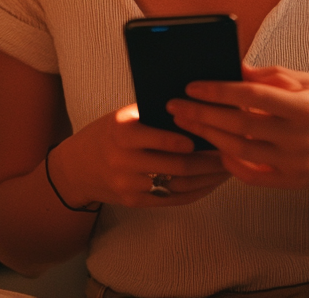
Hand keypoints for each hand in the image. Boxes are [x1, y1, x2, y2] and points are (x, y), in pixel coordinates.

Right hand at [48, 103, 229, 208]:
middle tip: (232, 152)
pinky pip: (172, 200)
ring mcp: (128, 185)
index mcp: (121, 132)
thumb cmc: (109, 134)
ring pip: (177, 185)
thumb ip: (154, 115)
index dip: (184, 139)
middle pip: (174, 165)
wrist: (77, 168)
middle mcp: (122, 161)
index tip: (209, 135)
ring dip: (207, 179)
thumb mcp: (124, 117)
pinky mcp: (134, 202)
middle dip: (208, 161)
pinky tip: (212, 183)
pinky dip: (195, 192)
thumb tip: (198, 107)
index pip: (156, 138)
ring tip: (228, 168)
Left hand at [168, 64, 308, 195]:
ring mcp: (291, 162)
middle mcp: (297, 136)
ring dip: (208, 135)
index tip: (193, 86)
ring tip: (185, 122)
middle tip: (175, 105)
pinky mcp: (286, 182)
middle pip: (240, 125)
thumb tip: (235, 67)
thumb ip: (272, 75)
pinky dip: (228, 162)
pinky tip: (212, 148)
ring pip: (239, 150)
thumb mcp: (308, 84)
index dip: (220, 90)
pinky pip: (249, 175)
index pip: (253, 96)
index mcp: (304, 107)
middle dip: (203, 114)